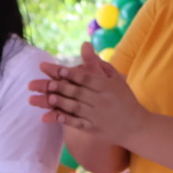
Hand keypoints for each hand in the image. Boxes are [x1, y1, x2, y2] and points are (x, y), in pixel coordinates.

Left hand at [25, 44, 146, 139]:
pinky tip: (53, 116)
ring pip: (74, 107)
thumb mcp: (114, 78)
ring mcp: (97, 115)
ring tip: (42, 99)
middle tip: (36, 84)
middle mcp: (100, 100)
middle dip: (55, 87)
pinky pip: (78, 123)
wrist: (136, 125)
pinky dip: (65, 120)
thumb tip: (84, 44)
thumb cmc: (124, 98)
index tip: (54, 69)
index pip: (84, 77)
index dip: (69, 73)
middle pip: (75, 92)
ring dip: (57, 103)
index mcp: (105, 85)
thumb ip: (97, 63)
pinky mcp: (93, 129)